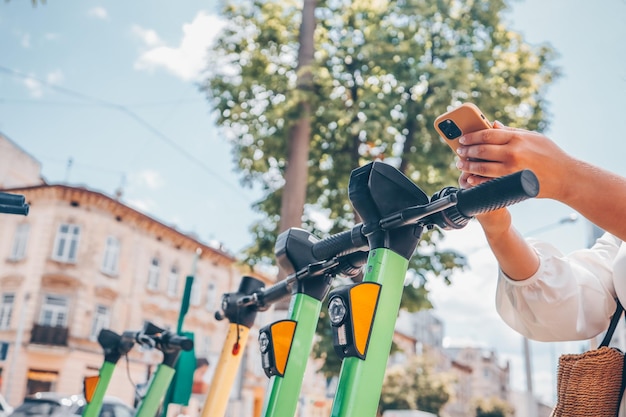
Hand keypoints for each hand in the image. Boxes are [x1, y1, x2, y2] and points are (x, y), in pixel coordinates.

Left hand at [455, 121, 573, 200]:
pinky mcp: (512, 183)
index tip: (462, 138)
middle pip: (482, 150)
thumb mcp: (533, 137)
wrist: (566, 177)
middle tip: (459, 151)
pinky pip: (489, 182)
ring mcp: (512, 169)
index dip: (471, 136)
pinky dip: (477, 180)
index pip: (487, 134)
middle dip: (467, 150)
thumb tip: (492, 124)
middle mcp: (513, 152)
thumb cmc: (550, 155)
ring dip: (468, 165)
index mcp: (517, 138)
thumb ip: (511, 131)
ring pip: (482, 167)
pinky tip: (469, 179)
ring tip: (460, 164)